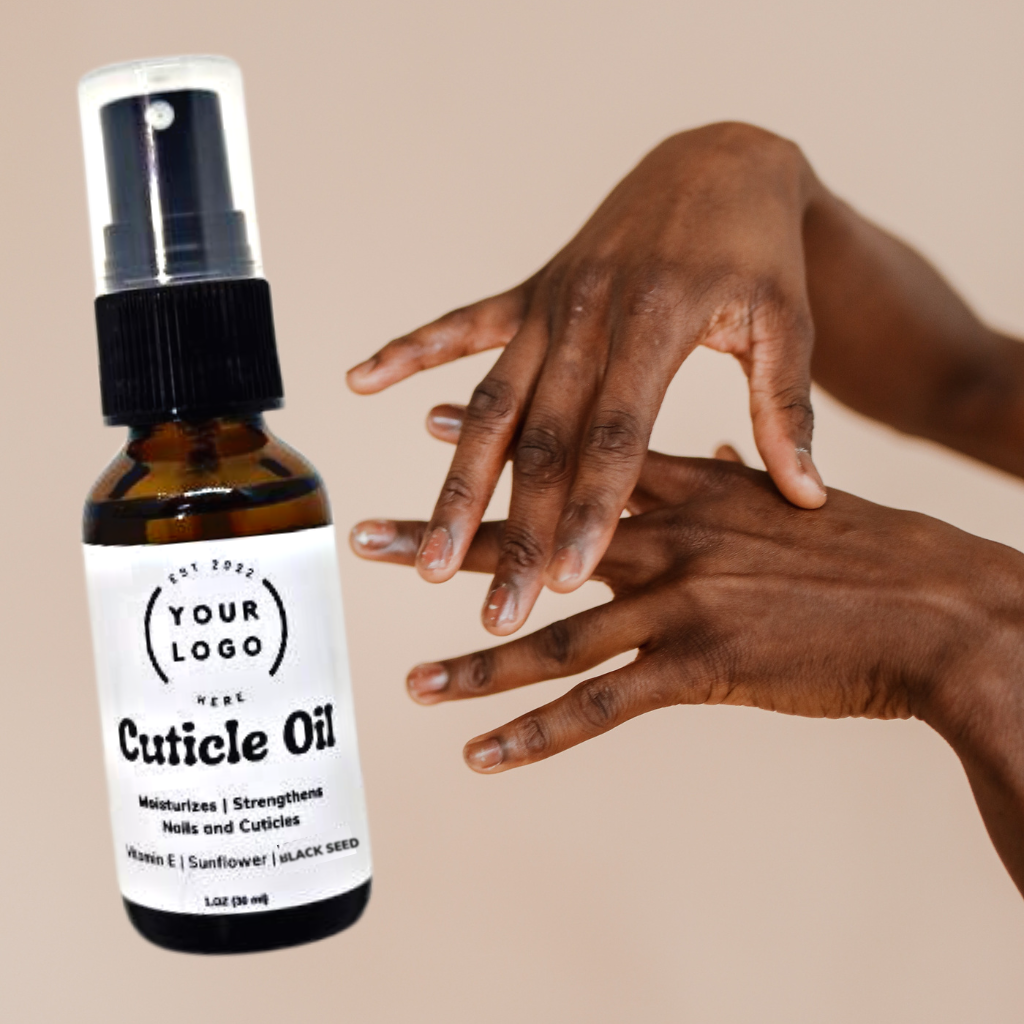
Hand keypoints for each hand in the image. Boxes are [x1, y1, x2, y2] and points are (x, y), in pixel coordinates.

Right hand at [348, 123, 827, 637]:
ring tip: (433, 552)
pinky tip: (362, 381)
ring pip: (491, 403)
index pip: (617, 437)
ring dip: (458, 481)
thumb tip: (806, 497)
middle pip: (541, 440)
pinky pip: (462, 323)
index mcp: (655, 324)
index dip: (591, 510)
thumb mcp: (785, 322)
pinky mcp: (532, 289)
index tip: (565, 581)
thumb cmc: (758, 250)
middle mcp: (589, 315)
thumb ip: (786, 411)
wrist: (718, 160)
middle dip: (516, 530)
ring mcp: (552, 301)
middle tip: (493, 610)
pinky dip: (411, 350)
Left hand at [352, 439, 1023, 893]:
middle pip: (535, 538)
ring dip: (476, 663)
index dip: (502, 438)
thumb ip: (732, 475)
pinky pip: (602, 707)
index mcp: (690, 487)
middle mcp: (669, 535)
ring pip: (553, 636)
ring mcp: (681, 598)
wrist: (939, 606)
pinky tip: (483, 752)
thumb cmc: (869, 552)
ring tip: (411, 682)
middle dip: (447, 539)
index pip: (575, 455)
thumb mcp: (790, 494)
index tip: (433, 421)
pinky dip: (538, 733)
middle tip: (373, 539)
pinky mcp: (703, 663)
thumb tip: (707, 453)